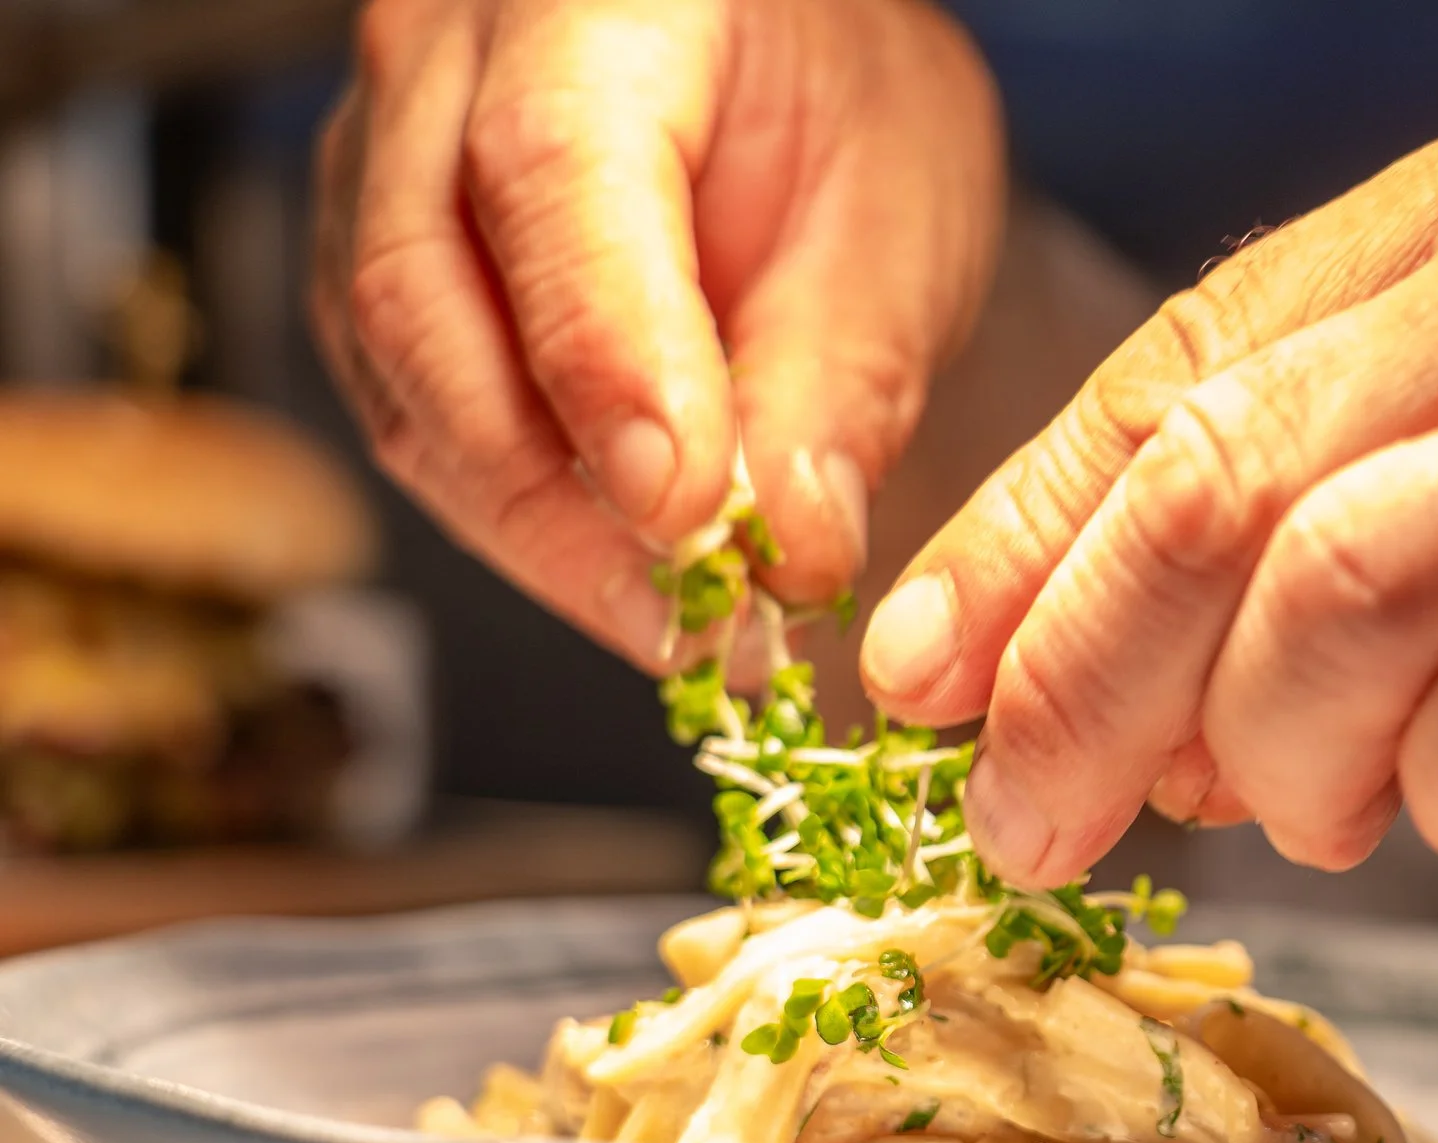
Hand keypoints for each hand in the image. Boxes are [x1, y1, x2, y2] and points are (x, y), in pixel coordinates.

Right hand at [312, 0, 1002, 664]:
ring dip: (535, 530)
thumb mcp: (900, 216)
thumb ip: (842, 378)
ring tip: (674, 621)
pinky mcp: (371, 258)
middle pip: (425, 296)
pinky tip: (618, 570)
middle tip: (692, 624)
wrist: (787, 72)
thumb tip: (788, 550)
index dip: (607, 365)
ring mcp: (380, 155)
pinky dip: (513, 512)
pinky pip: (410, 410)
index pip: (552, 176)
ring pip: (402, 376)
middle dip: (559, 499)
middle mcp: (444, 54)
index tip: (683, 519)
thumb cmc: (844, 107)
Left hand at [859, 89, 1437, 898]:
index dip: (1019, 542)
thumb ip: (1389, 476)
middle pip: (1224, 484)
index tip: (925, 677)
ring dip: (1280, 746)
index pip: (1182, 366)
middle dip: (1079, 681)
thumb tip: (1156, 673)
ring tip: (1317, 815)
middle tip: (1033, 822)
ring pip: (1353, 591)